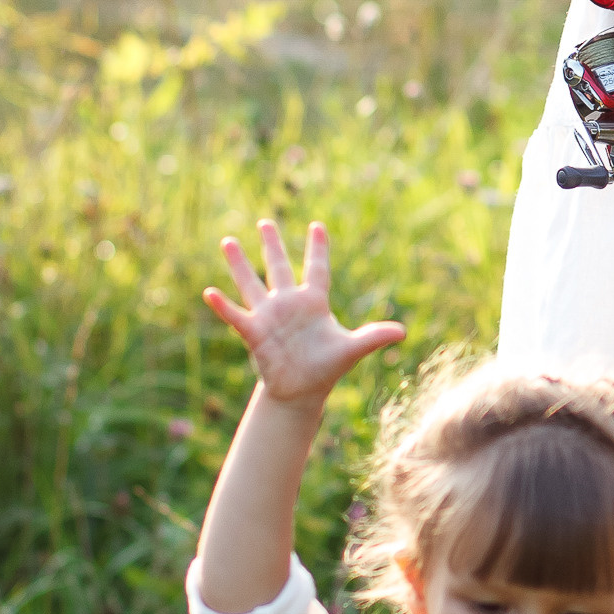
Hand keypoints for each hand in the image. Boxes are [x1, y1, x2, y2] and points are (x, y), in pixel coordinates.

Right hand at [204, 219, 404, 407]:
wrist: (301, 391)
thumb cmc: (326, 367)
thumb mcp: (352, 349)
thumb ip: (374, 337)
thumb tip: (403, 332)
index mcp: (314, 302)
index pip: (317, 269)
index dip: (318, 249)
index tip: (318, 226)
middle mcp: (289, 303)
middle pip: (279, 268)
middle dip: (272, 245)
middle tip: (265, 221)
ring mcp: (269, 316)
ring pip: (252, 284)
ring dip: (240, 264)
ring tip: (227, 241)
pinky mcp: (254, 333)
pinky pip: (236, 315)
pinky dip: (223, 306)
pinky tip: (210, 291)